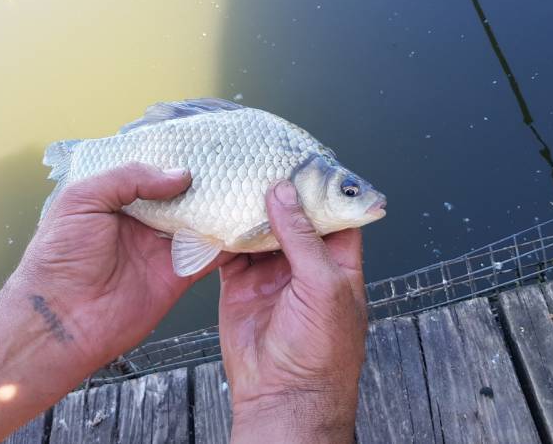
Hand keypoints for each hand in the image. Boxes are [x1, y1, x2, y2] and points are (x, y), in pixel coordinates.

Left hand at [9, 163, 229, 369]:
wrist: (61, 319)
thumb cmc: (60, 255)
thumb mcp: (82, 200)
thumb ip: (128, 178)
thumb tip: (179, 175)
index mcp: (117, 201)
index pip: (153, 175)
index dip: (176, 161)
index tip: (208, 145)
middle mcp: (143, 223)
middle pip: (183, 198)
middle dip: (207, 183)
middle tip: (240, 162)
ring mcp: (162, 250)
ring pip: (201, 223)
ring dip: (223, 209)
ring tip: (252, 186)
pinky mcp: (178, 277)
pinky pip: (210, 256)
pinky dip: (229, 243)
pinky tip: (249, 224)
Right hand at [219, 180, 367, 443]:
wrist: (283, 395)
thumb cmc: (322, 349)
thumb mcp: (323, 285)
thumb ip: (302, 238)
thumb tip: (284, 194)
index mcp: (336, 261)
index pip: (331, 213)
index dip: (318, 187)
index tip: (301, 158)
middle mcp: (304, 263)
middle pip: (290, 216)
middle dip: (277, 192)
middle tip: (259, 161)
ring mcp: (271, 273)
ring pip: (258, 229)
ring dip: (247, 209)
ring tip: (234, 179)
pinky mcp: (240, 284)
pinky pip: (230, 251)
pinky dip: (222, 233)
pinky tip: (215, 212)